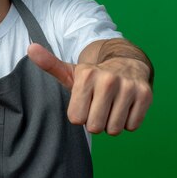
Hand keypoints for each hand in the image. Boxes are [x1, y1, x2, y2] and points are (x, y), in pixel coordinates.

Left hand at [27, 43, 151, 135]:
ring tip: (111, 106)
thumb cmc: (94, 75)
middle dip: (95, 122)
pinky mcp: (145, 95)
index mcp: (87, 75)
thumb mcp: (71, 71)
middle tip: (98, 106)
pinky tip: (125, 106)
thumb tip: (30, 48)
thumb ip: (49, 64)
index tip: (84, 102)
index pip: (76, 118)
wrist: (127, 62)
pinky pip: (132, 126)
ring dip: (111, 123)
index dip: (79, 114)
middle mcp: (108, 79)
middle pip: (95, 127)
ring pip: (114, 129)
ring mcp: (129, 87)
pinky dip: (127, 122)